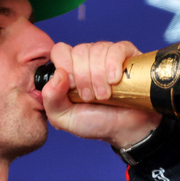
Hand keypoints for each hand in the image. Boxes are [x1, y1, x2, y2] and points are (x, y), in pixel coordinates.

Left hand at [41, 41, 161, 147]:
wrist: (126, 131)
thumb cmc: (97, 123)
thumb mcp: (64, 118)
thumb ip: (50, 99)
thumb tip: (58, 74)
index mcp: (71, 68)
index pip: (61, 51)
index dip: (65, 66)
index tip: (74, 88)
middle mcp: (89, 59)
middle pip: (80, 51)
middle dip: (84, 78)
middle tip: (91, 98)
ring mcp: (109, 56)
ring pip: (98, 50)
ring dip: (99, 76)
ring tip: (105, 95)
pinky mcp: (129, 57)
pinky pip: (118, 49)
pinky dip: (114, 64)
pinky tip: (115, 80)